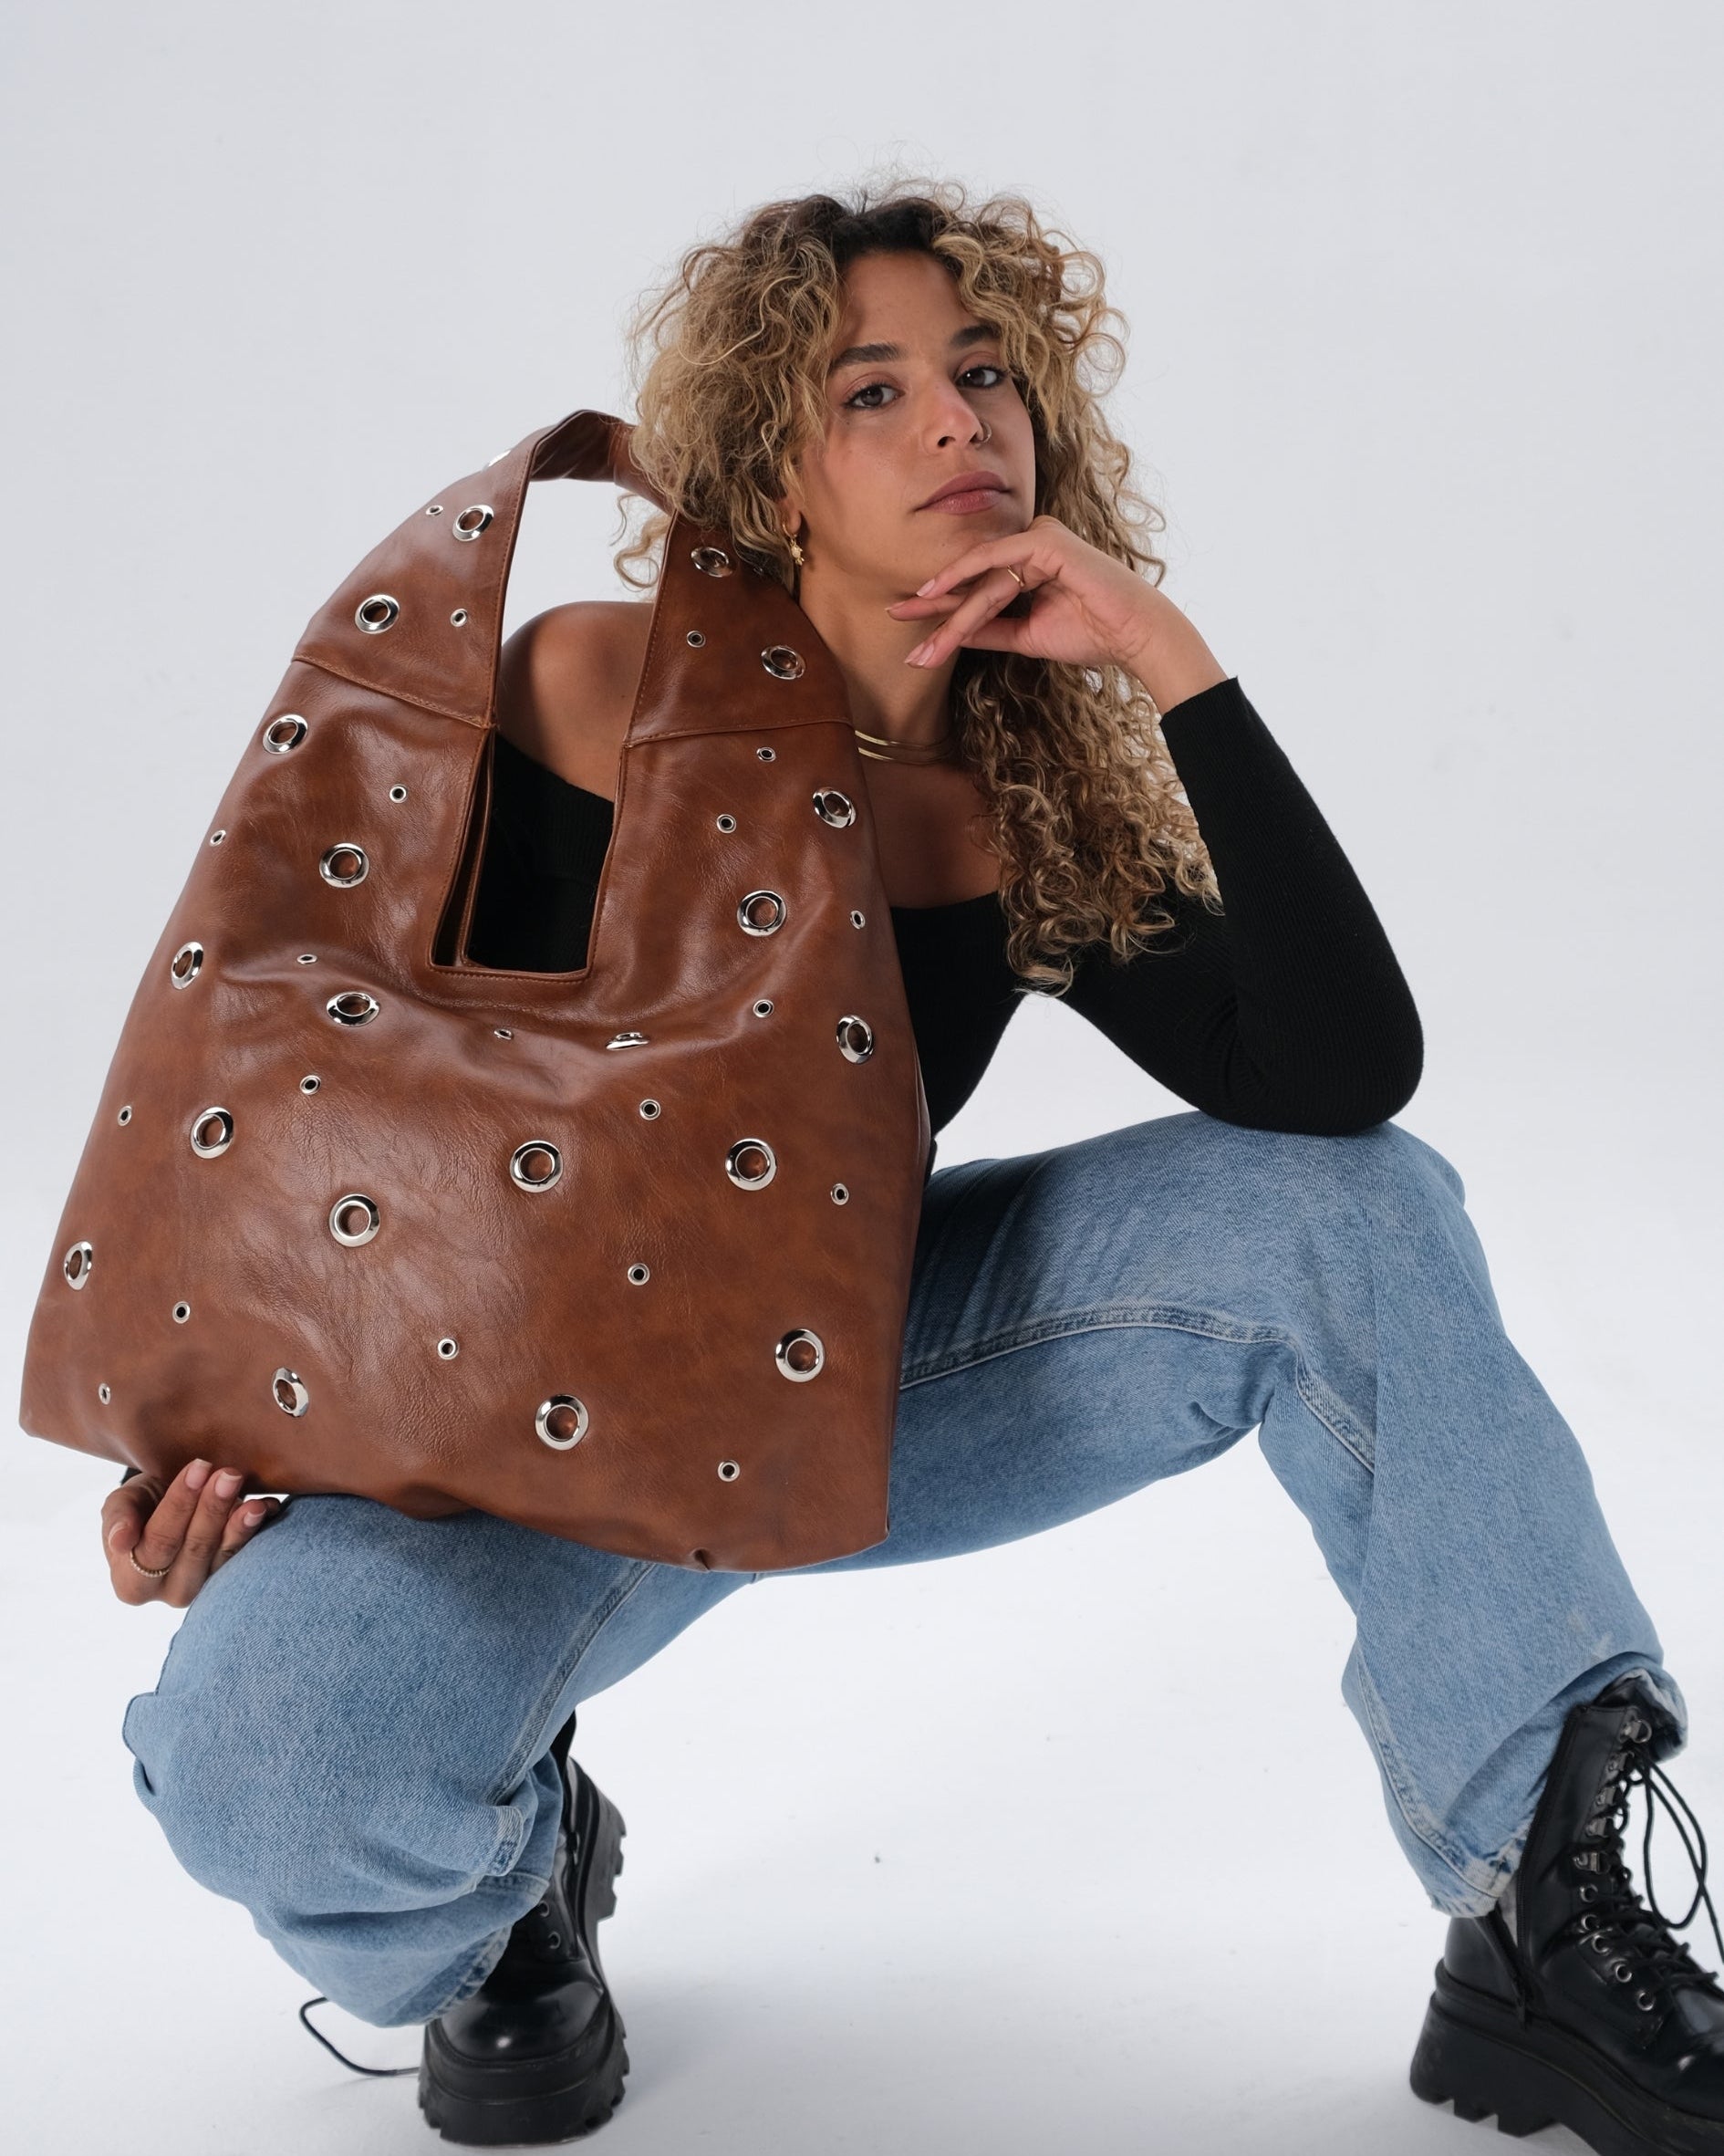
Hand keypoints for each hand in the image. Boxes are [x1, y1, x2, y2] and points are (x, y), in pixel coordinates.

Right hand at [101, 1458, 283, 1607]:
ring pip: (224, 1557)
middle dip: (213, 1509)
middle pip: (194, 1550)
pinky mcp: (232, 1579)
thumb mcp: (123, 1504)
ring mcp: (205, 1588)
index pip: (159, 1542)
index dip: (179, 1505)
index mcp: (132, 1583)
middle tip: (229, 1474)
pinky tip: (267, 1509)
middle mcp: (170, 1593)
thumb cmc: (141, 1506)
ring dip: (240, 1525)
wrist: (169, 1508)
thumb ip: (118, 1518)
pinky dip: (257, 1531)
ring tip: (254, 1501)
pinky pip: (247, 1558)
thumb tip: (120, 1541)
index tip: (199, 1467)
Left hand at [885, 513, 1227, 711]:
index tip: (907, 625)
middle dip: (933, 605)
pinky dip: (966, 578)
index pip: (977, 586)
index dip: (941, 606)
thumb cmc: (1092, 634)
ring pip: (981, 580)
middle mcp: (1032, 545)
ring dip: (950, 613)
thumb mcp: (1027, 636)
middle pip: (973, 580)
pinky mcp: (1045, 540)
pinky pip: (996, 562)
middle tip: (892, 616)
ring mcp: (1039, 537)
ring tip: (919, 639)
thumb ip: (991, 630)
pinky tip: (937, 590)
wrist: (1134, 636)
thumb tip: (953, 634)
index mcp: (1030, 563)